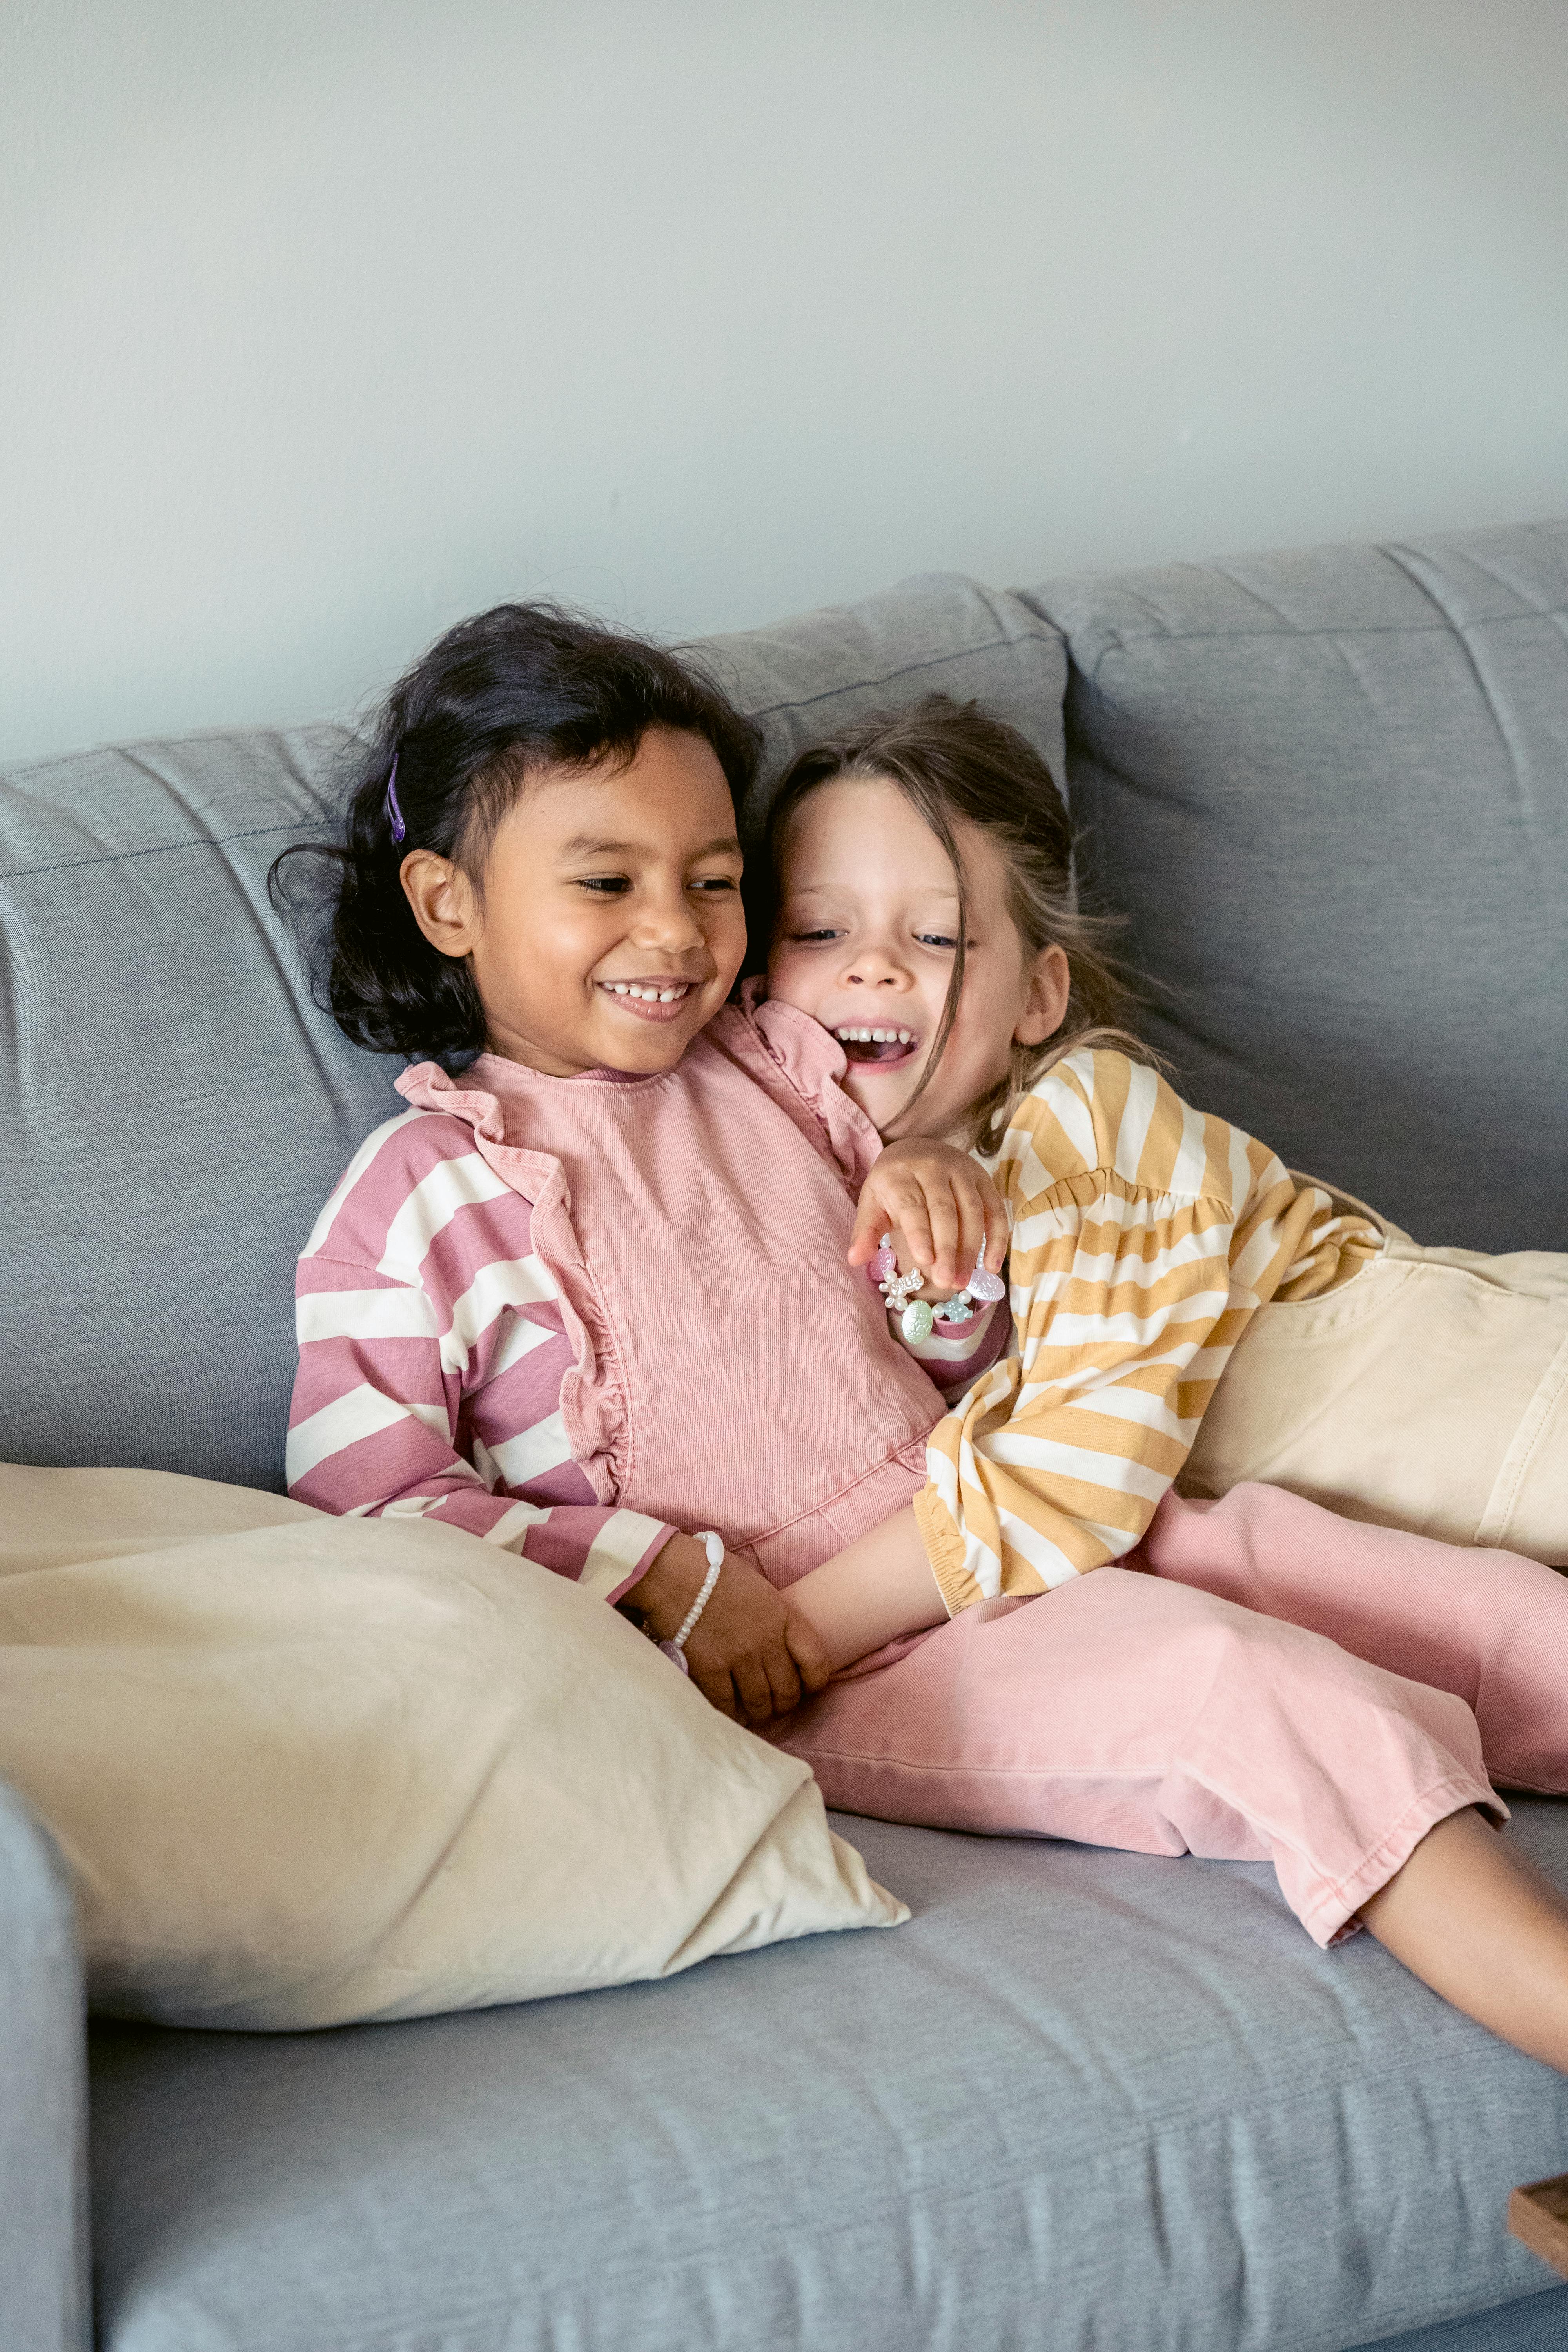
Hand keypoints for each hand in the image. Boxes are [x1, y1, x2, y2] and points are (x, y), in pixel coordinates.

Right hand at [629, 1535, 833, 1722]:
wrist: (674, 1573)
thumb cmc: (715, 1573)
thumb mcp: (760, 1590)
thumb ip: (775, 1619)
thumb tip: (781, 1645)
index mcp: (783, 1616)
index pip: (816, 1661)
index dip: (815, 1682)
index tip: (807, 1687)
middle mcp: (765, 1640)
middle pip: (788, 1690)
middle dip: (785, 1703)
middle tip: (776, 1705)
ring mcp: (738, 1657)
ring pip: (760, 1704)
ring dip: (760, 1714)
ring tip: (755, 1712)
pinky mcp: (709, 1670)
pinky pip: (728, 1706)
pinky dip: (732, 1714)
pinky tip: (732, 1712)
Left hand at [847, 1138, 1008, 1294]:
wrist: (918, 1150)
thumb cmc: (893, 1186)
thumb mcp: (872, 1203)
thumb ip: (865, 1231)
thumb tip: (854, 1259)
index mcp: (901, 1174)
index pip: (912, 1205)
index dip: (920, 1233)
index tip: (925, 1262)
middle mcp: (934, 1167)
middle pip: (945, 1210)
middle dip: (948, 1248)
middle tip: (947, 1283)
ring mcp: (962, 1171)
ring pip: (973, 1210)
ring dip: (971, 1248)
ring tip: (963, 1282)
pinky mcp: (984, 1179)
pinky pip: (996, 1209)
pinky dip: (998, 1238)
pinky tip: (992, 1266)